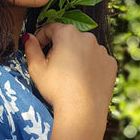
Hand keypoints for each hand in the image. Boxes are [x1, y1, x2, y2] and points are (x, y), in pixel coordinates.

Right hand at [23, 24, 116, 139]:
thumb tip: (28, 37)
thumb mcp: (36, 68)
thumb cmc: (57, 89)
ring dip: (76, 57)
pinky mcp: (111, 64)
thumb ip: (30, 48)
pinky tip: (82, 81)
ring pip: (84, 49)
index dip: (41, 38)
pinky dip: (90, 67)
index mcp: (67, 33)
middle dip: (59, 49)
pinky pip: (97, 61)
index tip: (37, 49)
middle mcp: (87, 37)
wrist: (82, 111)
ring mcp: (102, 50)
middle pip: (68, 38)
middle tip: (52, 68)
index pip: (50, 28)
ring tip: (69, 78)